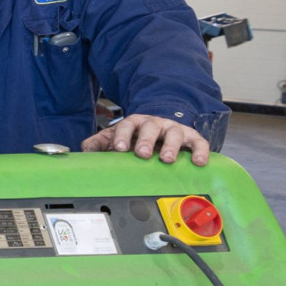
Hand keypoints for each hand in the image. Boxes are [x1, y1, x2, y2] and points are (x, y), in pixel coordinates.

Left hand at [81, 113, 210, 166]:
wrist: (161, 126)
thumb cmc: (137, 136)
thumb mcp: (116, 137)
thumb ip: (99, 143)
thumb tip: (85, 151)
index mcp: (134, 123)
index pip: (126, 125)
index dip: (122, 136)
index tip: (118, 148)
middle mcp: (154, 124)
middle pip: (150, 127)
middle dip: (145, 140)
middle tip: (141, 153)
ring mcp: (173, 129)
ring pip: (174, 134)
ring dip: (170, 146)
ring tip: (166, 159)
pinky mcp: (192, 137)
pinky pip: (198, 142)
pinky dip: (200, 151)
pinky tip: (198, 162)